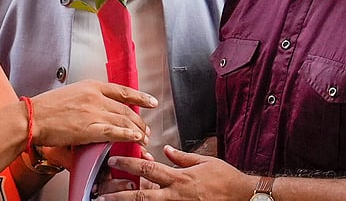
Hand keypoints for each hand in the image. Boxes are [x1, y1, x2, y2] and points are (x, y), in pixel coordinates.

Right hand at [30, 80, 154, 148]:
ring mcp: (93, 112)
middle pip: (126, 109)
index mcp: (90, 86)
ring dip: (137, 131)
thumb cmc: (45, 108)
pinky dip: (128, 135)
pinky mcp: (89, 128)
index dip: (140, 97)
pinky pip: (115, 132)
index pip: (122, 90)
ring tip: (143, 139)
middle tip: (146, 130)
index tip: (151, 102)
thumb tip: (99, 107)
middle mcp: (95, 97)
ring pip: (124, 120)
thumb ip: (87, 99)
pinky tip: (135, 139)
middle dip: (140, 121)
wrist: (31, 118)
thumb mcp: (70, 94)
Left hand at [97, 145, 250, 200]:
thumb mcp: (204, 161)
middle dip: (119, 195)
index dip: (129, 164)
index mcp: (179, 178)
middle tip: (101, 194)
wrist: (244, 197)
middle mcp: (175, 196)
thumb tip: (165, 149)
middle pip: (141, 196)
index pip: (148, 170)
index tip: (114, 160)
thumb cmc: (226, 179)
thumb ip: (181, 157)